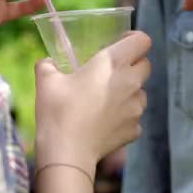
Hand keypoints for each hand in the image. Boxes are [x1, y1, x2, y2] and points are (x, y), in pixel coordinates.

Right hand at [35, 32, 151, 173]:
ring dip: (130, 92)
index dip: (134, 39)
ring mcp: (136, 108)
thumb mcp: (46, 81)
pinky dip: (124, 117)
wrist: (67, 152)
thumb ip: (49, 65)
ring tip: (107, 100)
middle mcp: (131, 82)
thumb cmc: (58, 111)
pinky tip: (106, 122)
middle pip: (146, 65)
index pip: (142, 40)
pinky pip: (134, 117)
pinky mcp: (135, 129)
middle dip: (133, 64)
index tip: (122, 43)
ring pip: (142, 92)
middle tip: (113, 72)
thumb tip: (48, 62)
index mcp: (113, 63)